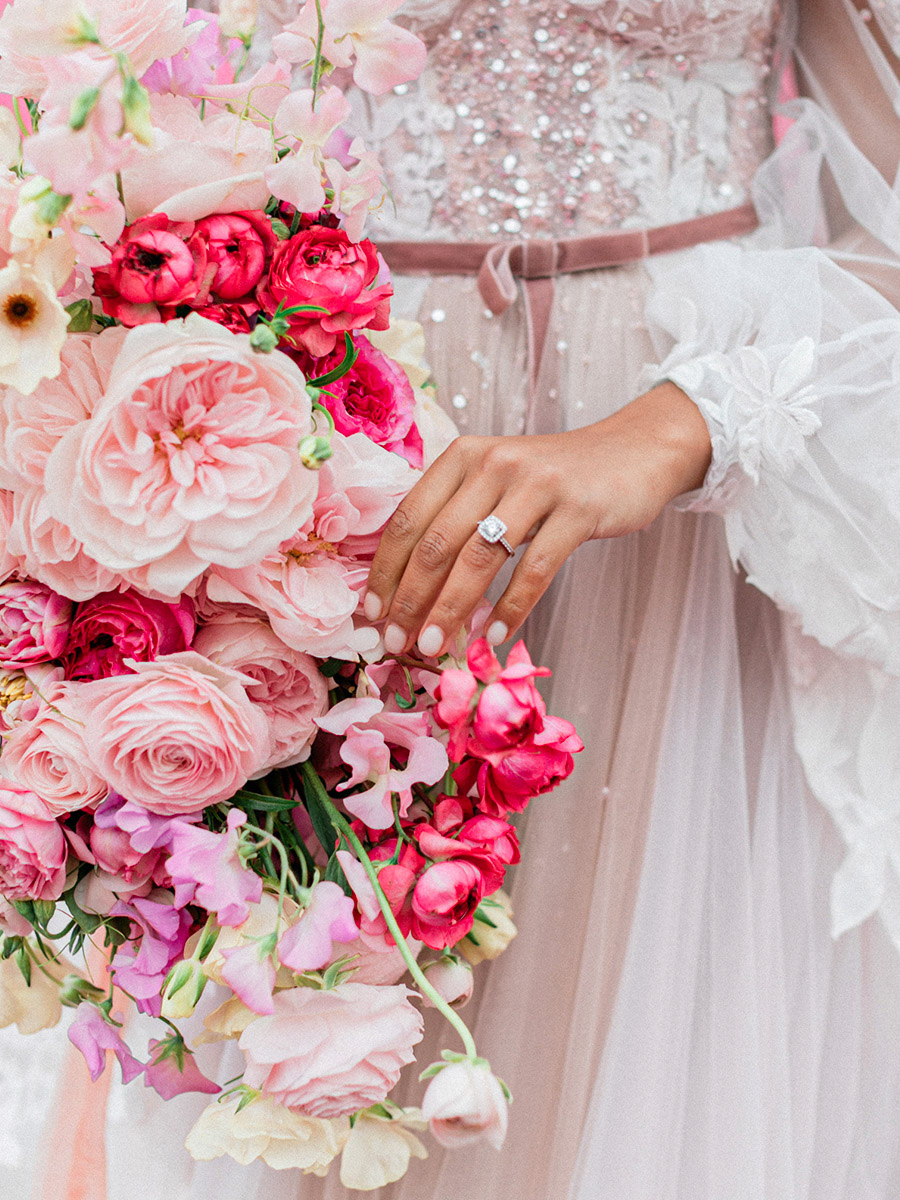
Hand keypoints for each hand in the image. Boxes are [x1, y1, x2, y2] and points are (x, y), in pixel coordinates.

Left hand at [364, 382, 711, 656]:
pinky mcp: (577, 508)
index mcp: (461, 457)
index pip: (407, 520)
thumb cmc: (553, 479)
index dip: (385, 571)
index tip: (373, 615)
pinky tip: (494, 637)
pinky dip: (510, 609)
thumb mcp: (496, 481)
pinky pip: (535, 568)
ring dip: (451, 610)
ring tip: (436, 647)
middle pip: (436, 543)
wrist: (632, 451)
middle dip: (410, 601)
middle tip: (397, 643)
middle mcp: (493, 464)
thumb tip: (407, 588)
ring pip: (479, 558)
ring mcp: (536, 484)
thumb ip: (456, 517)